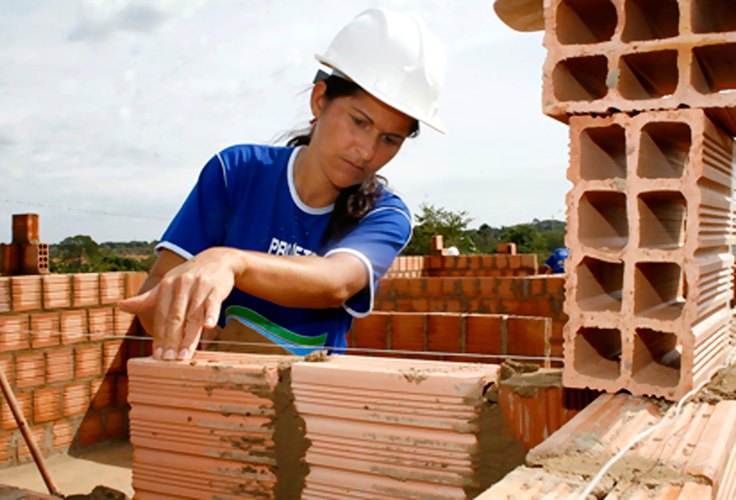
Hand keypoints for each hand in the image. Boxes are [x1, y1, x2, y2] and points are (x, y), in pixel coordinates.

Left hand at [119, 247, 237, 360]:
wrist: (218, 259)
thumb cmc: (190, 275)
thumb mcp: (168, 283)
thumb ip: (148, 299)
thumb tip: (121, 306)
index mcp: (166, 286)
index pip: (161, 316)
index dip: (159, 336)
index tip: (158, 356)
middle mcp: (181, 285)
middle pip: (176, 318)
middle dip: (172, 340)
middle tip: (169, 360)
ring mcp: (199, 286)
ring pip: (193, 315)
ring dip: (190, 337)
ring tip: (185, 355)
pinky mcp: (216, 288)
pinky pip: (213, 303)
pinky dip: (211, 314)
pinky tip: (209, 326)